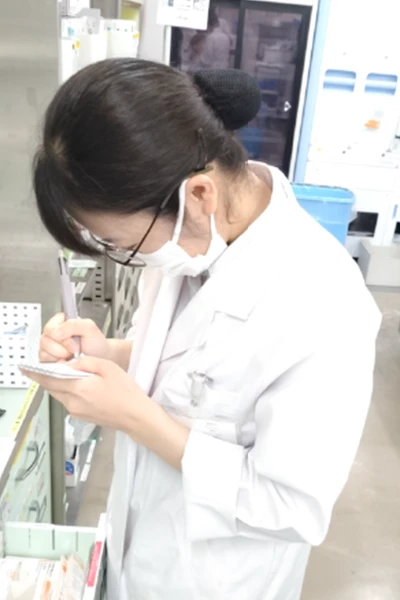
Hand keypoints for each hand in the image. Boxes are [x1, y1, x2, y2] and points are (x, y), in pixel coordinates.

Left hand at [22, 356, 150, 430]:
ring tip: (67, 374)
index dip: (36, 373)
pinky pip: (68, 401)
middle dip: (47, 377)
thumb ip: (85, 362)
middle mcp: (72, 402)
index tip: (26, 368)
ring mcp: (75, 411)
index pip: (49, 379)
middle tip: (48, 366)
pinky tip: (80, 386)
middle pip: (51, 388)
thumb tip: (69, 362)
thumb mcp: (108, 367)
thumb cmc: (125, 391)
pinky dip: (68, 392)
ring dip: (59, 384)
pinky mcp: (80, 416)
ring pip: (59, 394)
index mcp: (78, 388)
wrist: (135, 416)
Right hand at [40, 313, 110, 362]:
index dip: (61, 337)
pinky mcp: (48, 360)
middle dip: (62, 349)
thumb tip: (55, 332)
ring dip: (60, 356)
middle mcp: (52, 333)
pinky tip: (67, 362)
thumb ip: (73, 324)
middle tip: (76, 350)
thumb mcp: (89, 328)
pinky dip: (57, 364)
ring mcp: (48, 348)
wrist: (100, 359)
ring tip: (72, 356)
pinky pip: (45, 363)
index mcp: (60, 321)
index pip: (50, 328)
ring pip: (43, 353)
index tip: (74, 343)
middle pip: (45, 341)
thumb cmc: (95, 343)